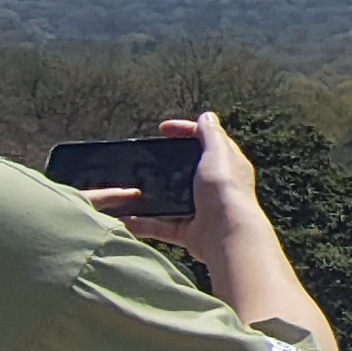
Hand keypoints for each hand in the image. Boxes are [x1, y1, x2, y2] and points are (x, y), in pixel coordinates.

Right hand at [99, 113, 256, 260]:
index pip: (205, 141)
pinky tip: (124, 218)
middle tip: (142, 159)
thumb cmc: (224, 189)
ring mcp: (201, 210)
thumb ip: (211, 135)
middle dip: (164, 165)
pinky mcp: (189, 231)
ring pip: (170, 200)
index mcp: (227, 164)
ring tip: (126, 189)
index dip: (185, 131)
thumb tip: (207, 116)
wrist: (226, 234)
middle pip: (186, 170)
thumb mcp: (218, 153)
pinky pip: (161, 226)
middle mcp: (215, 186)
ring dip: (149, 196)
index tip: (162, 129)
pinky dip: (143, 224)